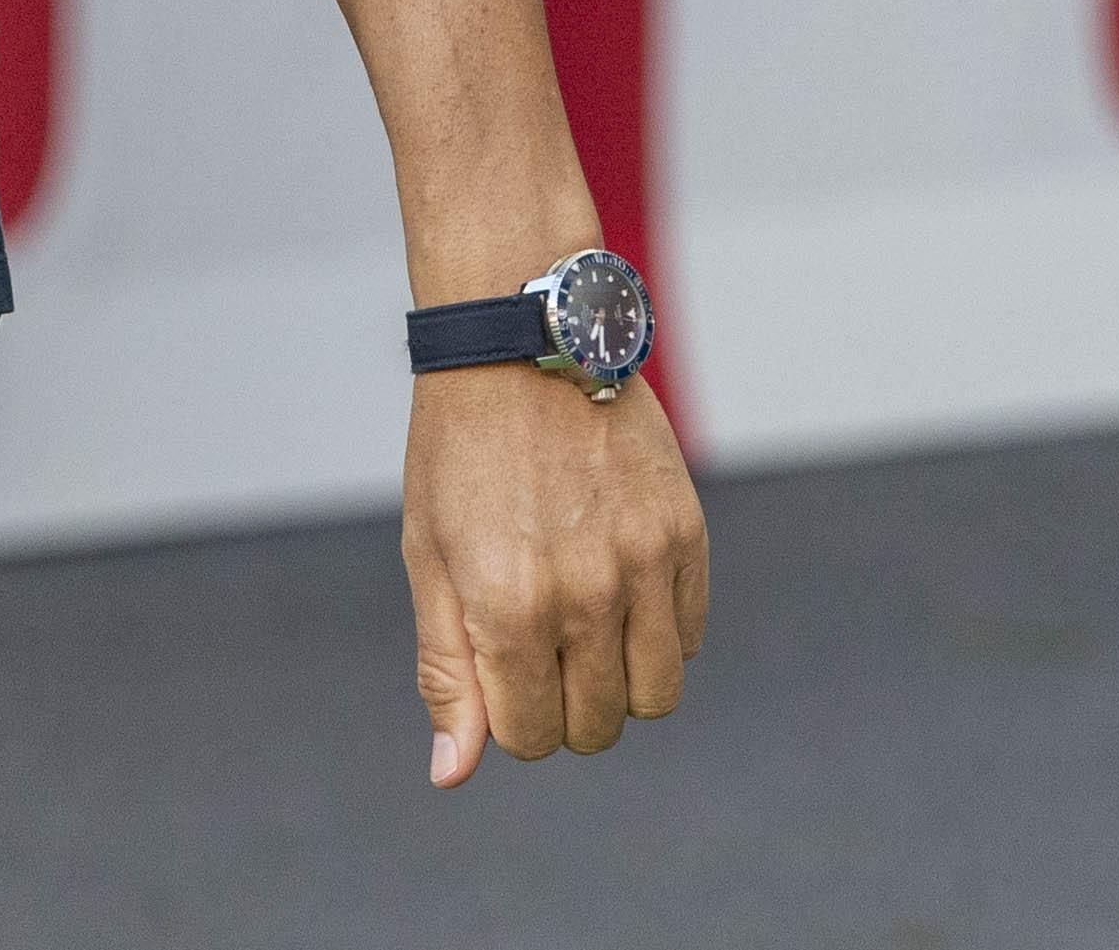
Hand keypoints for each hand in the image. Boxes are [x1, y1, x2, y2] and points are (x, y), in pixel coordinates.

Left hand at [402, 358, 710, 785]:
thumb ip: (447, 672)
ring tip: (583, 629)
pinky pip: (690, 636)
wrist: (521, 346)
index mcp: (509, 607)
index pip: (531, 737)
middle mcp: (586, 595)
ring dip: (618, 684)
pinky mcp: (686, 533)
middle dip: (563, 708)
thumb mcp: (428, 560)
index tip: (500, 673)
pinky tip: (619, 589)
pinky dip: (659, 635)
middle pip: (596, 726)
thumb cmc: (459, 455)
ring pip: (656, 696)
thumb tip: (453, 773)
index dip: (511, 720)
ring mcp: (644, 563)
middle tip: (538, 647)